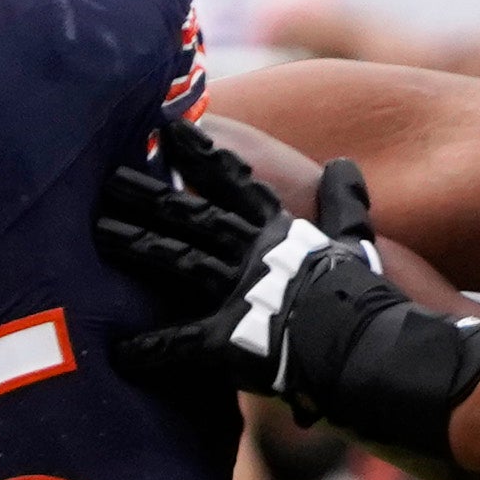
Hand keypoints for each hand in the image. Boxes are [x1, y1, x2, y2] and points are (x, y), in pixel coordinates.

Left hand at [99, 116, 479, 455]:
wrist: (381, 349)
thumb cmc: (372, 298)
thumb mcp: (358, 243)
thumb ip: (345, 206)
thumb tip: (346, 167)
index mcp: (282, 233)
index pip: (234, 182)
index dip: (199, 154)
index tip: (166, 126)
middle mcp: (254, 256)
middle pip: (190, 215)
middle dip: (147, 194)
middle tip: (106, 176)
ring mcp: (239, 295)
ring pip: (175, 261)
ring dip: (136, 246)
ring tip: (99, 232)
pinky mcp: (229, 341)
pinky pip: (179, 345)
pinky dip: (150, 350)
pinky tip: (119, 352)